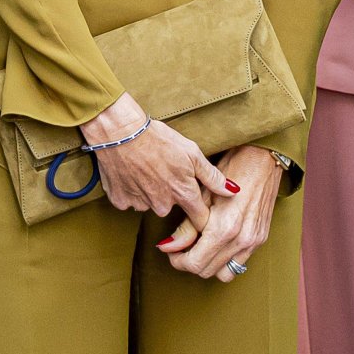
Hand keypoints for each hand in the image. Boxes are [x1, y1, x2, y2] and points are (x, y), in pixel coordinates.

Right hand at [81, 92, 237, 221]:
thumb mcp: (192, 153)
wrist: (121, 133)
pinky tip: (132, 171)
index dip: (202, 215)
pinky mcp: (120, 201)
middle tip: (166, 170)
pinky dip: (132, 189)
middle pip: (172, 208)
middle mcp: (162, 205)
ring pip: (151, 202)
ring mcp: (140, 204)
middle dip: (172, 194)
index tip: (201, 208)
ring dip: (151, 190)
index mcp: (183, 193)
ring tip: (148, 166)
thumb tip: (233, 191)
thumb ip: (213, 177)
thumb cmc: (160, 139)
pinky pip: (131, 200)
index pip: (200, 219)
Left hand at [158, 144, 282, 281]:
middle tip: (182, 247)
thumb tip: (169, 247)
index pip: (194, 264)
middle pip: (207, 271)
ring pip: (224, 273)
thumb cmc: (231, 170)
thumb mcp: (203, 195)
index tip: (172, 250)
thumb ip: (186, 227)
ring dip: (209, 265)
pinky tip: (218, 243)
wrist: (262, 159)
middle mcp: (241, 239)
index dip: (178, 260)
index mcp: (224, 228)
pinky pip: (239, 263)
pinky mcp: (261, 238)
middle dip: (190, 262)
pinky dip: (225, 259)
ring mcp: (253, 241)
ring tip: (201, 247)